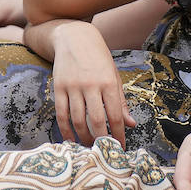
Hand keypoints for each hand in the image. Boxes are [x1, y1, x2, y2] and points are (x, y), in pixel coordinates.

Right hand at [51, 20, 135, 146]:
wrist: (75, 37)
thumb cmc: (99, 59)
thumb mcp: (114, 76)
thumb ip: (121, 101)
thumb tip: (131, 124)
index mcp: (109, 82)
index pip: (115, 115)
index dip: (118, 134)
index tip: (121, 147)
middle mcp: (91, 85)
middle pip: (96, 120)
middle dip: (101, 140)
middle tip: (104, 152)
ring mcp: (73, 86)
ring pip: (78, 120)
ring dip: (84, 137)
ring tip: (89, 146)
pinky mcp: (58, 87)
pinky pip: (61, 114)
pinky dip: (66, 130)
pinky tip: (70, 139)